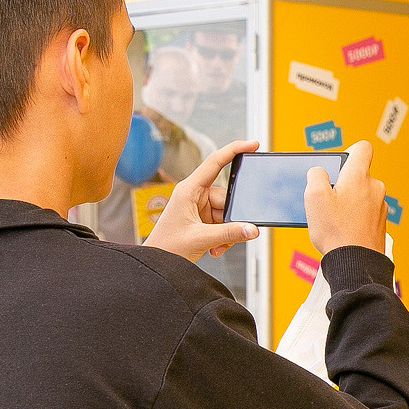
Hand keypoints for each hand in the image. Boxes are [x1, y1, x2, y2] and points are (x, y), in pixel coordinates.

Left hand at [142, 140, 260, 261]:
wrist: (156, 264)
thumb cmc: (166, 247)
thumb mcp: (201, 239)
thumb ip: (229, 234)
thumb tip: (252, 229)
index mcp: (189, 189)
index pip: (215, 163)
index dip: (234, 150)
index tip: (253, 144)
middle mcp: (194, 194)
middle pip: (227, 197)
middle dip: (231, 218)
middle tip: (227, 235)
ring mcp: (199, 207)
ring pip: (227, 213)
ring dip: (226, 232)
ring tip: (216, 246)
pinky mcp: (202, 219)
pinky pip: (223, 223)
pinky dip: (223, 236)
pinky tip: (215, 247)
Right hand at [305, 139, 385, 256]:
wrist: (355, 264)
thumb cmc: (336, 232)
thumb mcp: (314, 197)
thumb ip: (315, 174)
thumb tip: (318, 171)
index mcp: (359, 176)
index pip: (362, 148)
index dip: (348, 151)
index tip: (338, 164)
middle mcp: (374, 188)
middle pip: (359, 174)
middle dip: (343, 183)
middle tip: (328, 198)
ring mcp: (380, 206)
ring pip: (362, 194)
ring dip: (349, 201)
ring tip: (334, 218)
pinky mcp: (380, 223)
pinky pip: (366, 212)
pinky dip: (356, 216)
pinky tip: (343, 229)